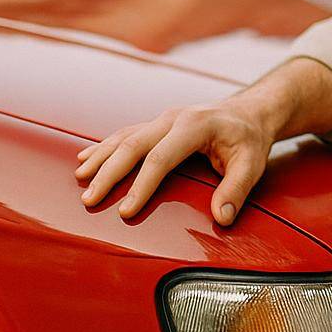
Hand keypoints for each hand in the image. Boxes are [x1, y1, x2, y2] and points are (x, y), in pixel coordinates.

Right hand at [74, 99, 276, 225]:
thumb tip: (222, 218)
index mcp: (195, 125)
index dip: (141, 186)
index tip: (125, 212)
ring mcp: (162, 119)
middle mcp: (173, 118)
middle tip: (90, 200)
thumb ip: (237, 189)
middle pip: (133, 145)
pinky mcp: (157, 125)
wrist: (249, 113)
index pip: (160, 158)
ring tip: (79, 180)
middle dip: (109, 173)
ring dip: (100, 159)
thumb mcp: (252, 164)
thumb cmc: (249, 140)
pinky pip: (125, 134)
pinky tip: (84, 159)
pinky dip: (103, 147)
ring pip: (124, 137)